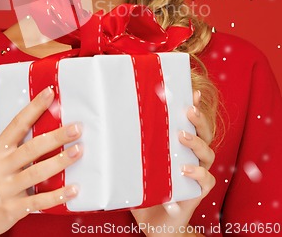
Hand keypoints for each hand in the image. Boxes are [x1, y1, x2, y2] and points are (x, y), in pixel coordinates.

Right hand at [0, 87, 82, 236]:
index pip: (17, 124)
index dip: (34, 108)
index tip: (50, 93)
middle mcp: (1, 167)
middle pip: (32, 148)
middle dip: (56, 136)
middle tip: (76, 127)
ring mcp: (7, 189)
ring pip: (37, 173)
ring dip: (60, 162)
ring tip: (79, 151)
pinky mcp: (13, 209)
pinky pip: (38, 201)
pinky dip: (56, 196)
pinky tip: (73, 189)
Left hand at [131, 90, 215, 235]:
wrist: (155, 224)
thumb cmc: (144, 189)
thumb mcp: (137, 163)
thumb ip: (131, 145)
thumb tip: (107, 121)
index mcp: (180, 146)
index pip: (190, 122)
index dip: (194, 105)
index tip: (192, 90)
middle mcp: (192, 157)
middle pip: (204, 133)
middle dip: (198, 119)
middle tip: (188, 110)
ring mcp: (196, 174)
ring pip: (207, 154)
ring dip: (196, 143)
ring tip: (181, 136)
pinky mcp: (196, 193)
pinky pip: (206, 181)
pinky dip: (198, 174)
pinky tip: (185, 170)